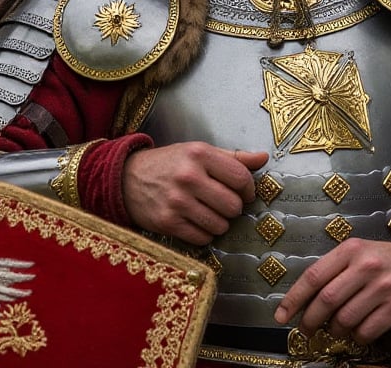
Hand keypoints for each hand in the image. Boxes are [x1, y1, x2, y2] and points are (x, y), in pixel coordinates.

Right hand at [123, 142, 268, 244]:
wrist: (127, 178)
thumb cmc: (170, 163)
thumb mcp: (198, 152)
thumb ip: (233, 157)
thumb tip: (264, 157)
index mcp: (199, 154)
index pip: (241, 178)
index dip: (248, 189)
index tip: (243, 192)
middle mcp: (188, 176)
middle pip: (233, 206)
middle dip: (233, 208)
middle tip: (223, 203)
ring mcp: (177, 201)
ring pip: (220, 225)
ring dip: (219, 223)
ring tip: (208, 212)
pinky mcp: (167, 223)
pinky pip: (203, 238)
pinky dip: (204, 234)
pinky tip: (195, 222)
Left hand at [273, 237, 390, 343]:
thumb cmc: (384, 260)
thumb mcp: (357, 253)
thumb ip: (332, 271)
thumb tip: (302, 300)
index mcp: (350, 250)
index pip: (313, 276)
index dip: (294, 299)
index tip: (282, 315)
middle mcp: (366, 266)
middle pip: (326, 300)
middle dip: (311, 320)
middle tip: (307, 329)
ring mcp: (383, 287)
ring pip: (345, 319)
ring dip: (335, 329)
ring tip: (336, 328)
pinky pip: (366, 331)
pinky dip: (356, 337)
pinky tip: (357, 332)